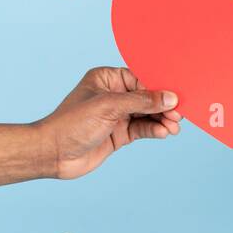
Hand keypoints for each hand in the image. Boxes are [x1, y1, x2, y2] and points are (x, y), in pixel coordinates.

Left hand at [39, 67, 182, 180]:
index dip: (159, 87)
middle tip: (179, 114)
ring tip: (174, 127)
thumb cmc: (72, 123)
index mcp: (108, 79)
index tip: (176, 96)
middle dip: (164, 106)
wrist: (54, 153)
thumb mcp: (109, 107)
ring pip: (148, 114)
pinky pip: (143, 129)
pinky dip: (154, 130)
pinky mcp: (119, 134)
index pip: (141, 79)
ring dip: (162, 120)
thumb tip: (169, 98)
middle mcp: (114, 95)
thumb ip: (141, 102)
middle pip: (147, 97)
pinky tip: (163, 133)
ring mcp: (117, 116)